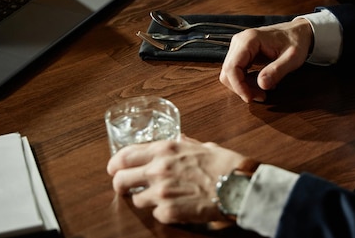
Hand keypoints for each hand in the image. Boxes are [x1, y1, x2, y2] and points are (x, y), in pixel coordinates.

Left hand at [106, 135, 253, 224]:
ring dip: (145, 199)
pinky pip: (156, 214)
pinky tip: (177, 206)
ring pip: (136, 199)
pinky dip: (164, 212)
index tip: (115, 168)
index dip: (116, 164)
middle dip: (121, 184)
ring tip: (160, 198)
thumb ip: (184, 143)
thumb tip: (178, 140)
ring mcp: (161, 193)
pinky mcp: (168, 213)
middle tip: (126, 187)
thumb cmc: (226, 164)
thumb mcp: (203, 145)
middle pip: (120, 180)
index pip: (125, 155)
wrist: (239, 186)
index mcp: (165, 149)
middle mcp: (158, 169)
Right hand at [219, 19, 313, 102]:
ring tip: (264, 90)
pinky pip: (237, 71)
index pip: (232, 67)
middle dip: (242, 88)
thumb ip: (277, 70)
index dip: (238, 86)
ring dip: (244, 86)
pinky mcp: (242, 53)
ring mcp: (239, 46)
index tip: (251, 98)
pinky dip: (246, 81)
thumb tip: (262, 85)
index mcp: (249, 39)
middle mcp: (239, 41)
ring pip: (230, 73)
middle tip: (261, 96)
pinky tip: (263, 82)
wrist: (298, 32)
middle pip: (228, 72)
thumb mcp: (292, 58)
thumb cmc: (296, 42)